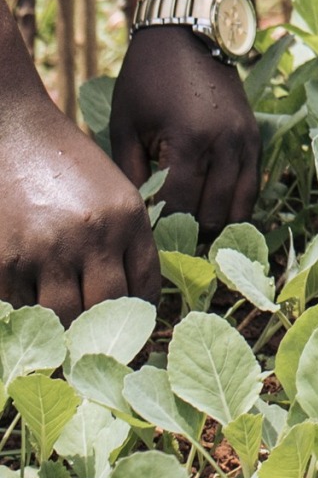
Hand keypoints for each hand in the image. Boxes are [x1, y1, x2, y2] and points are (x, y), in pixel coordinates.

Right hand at [0, 73, 158, 320]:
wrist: (16, 135)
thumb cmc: (68, 165)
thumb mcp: (114, 191)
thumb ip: (126, 239)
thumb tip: (134, 300)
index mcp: (126, 217)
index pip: (144, 287)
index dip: (140, 317)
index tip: (134, 331)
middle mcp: (91, 235)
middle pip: (105, 310)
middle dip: (102, 329)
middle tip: (97, 342)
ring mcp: (47, 250)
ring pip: (64, 317)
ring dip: (64, 327)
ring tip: (65, 328)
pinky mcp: (6, 261)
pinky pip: (22, 308)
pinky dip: (27, 311)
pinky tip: (33, 304)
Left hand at [110, 28, 259, 233]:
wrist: (189, 30)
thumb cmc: (148, 77)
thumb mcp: (125, 125)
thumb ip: (131, 176)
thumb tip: (141, 221)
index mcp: (189, 142)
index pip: (179, 210)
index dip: (162, 233)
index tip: (147, 242)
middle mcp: (226, 145)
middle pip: (212, 216)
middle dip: (189, 234)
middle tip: (167, 242)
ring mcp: (246, 140)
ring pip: (239, 208)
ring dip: (215, 223)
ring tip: (190, 231)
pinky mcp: (256, 136)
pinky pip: (252, 187)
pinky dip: (234, 204)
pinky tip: (211, 209)